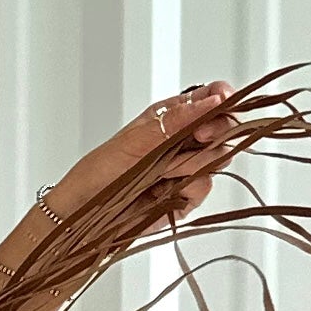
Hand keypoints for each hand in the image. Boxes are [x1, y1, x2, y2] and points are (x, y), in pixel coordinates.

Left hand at [53, 80, 239, 237]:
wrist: (86, 211)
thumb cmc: (101, 169)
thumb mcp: (138, 137)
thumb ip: (176, 120)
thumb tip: (211, 102)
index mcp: (170, 118)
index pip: (209, 100)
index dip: (222, 99)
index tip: (223, 102)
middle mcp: (182, 141)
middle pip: (223, 128)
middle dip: (215, 130)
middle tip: (198, 135)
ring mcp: (186, 168)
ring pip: (217, 157)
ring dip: (192, 163)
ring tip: (162, 170)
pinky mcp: (186, 195)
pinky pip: (204, 186)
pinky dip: (188, 186)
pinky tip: (165, 189)